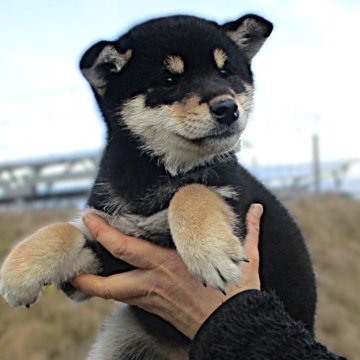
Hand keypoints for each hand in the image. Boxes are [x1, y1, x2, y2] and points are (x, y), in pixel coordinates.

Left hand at [71, 203, 262, 338]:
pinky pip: (126, 300)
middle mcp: (153, 283)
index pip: (125, 247)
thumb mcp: (245, 258)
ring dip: (94, 284)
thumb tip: (258, 208)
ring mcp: (152, 300)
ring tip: (80, 270)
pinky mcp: (155, 310)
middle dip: (85, 269)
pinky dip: (112, 291)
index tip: (89, 218)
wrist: (235, 329)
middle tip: (73, 251)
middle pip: (107, 282)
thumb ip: (250, 229)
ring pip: (112, 296)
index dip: (102, 232)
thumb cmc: (236, 294)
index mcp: (168, 265)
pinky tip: (109, 282)